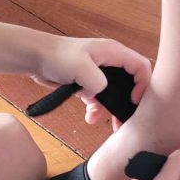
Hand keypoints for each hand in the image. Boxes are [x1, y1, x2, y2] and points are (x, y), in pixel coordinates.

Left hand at [34, 36, 151, 124]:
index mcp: (114, 52)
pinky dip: (97, 110)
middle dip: (129, 103)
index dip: (143, 84)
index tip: (134, 101)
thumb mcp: (80, 67)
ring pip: (115, 95)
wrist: (36, 58)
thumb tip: (102, 94)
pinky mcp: (89, 84)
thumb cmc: (56, 55)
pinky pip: (100, 100)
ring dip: (112, 111)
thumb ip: (97, 82)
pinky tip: (90, 117)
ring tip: (111, 126)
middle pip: (131, 84)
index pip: (141, 66)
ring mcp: (100, 74)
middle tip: (127, 121)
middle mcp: (110, 62)